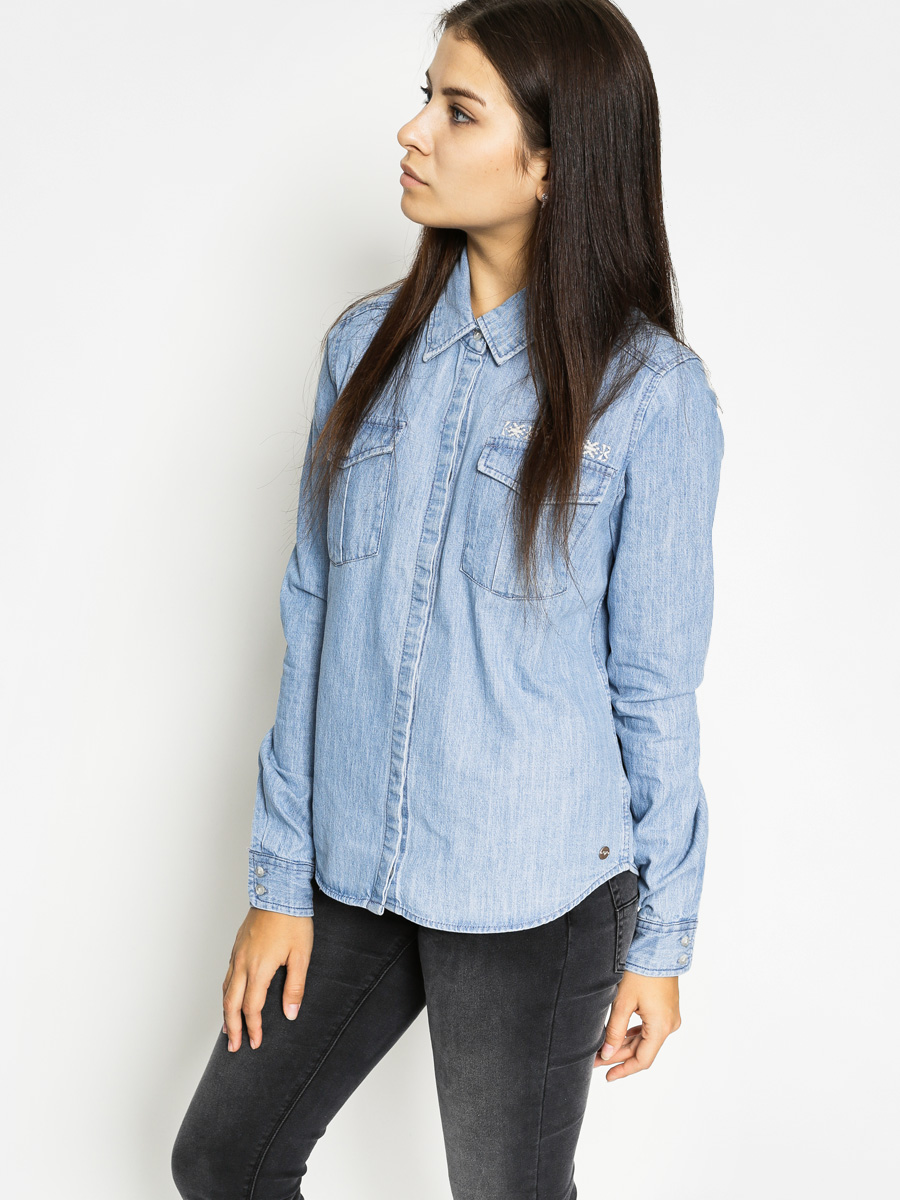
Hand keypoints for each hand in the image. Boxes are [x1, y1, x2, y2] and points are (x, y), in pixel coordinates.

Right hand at [221, 907, 313, 1051]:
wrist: (279, 890)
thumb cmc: (292, 921)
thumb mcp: (301, 956)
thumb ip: (295, 986)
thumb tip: (290, 1013)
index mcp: (258, 969)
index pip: (251, 1008)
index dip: (252, 1028)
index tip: (255, 1043)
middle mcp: (242, 964)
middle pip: (231, 1003)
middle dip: (232, 1027)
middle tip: (233, 1046)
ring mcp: (237, 954)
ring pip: (226, 989)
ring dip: (226, 1012)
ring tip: (228, 1028)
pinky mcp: (237, 946)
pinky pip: (227, 975)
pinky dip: (226, 992)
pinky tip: (231, 996)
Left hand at [593, 971, 680, 1080]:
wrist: (658, 946)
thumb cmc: (641, 971)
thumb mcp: (623, 1002)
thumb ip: (615, 1031)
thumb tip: (607, 1054)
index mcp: (661, 1027)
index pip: (643, 1060)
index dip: (624, 1070)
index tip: (607, 1076)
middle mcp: (669, 1025)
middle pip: (642, 1049)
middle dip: (618, 1056)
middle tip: (595, 1060)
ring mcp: (669, 1016)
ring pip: (645, 1039)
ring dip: (625, 1045)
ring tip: (602, 1049)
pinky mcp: (666, 1008)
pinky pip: (649, 1028)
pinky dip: (633, 1034)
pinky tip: (618, 1036)